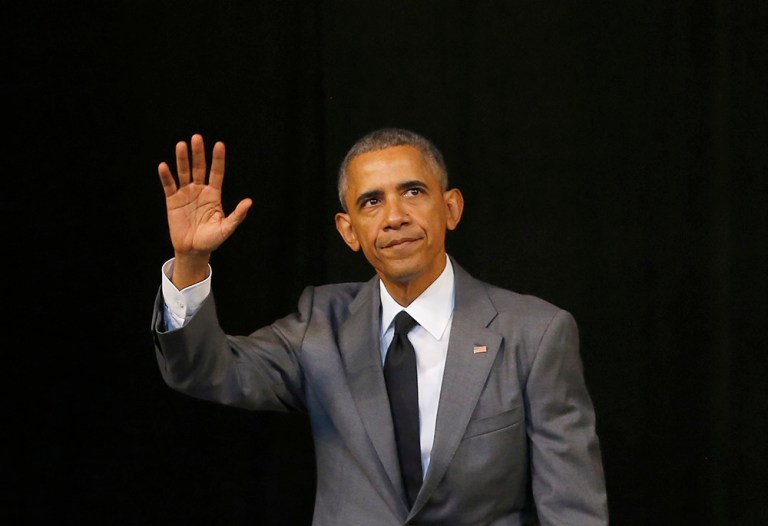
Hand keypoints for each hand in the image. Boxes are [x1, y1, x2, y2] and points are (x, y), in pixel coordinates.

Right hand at [158, 134, 251, 286]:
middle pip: (199, 168)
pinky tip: (164, 166)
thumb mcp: (226, 228)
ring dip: (182, 159)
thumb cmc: (211, 239)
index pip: (216, 172)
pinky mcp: (172, 201)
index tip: (219, 144)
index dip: (218, 159)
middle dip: (198, 153)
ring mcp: (186, 194)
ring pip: (184, 173)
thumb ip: (237, 216)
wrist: (193, 250)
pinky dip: (166, 176)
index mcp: (214, 194)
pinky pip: (169, 186)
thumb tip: (249, 202)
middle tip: (197, 138)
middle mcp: (200, 190)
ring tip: (181, 145)